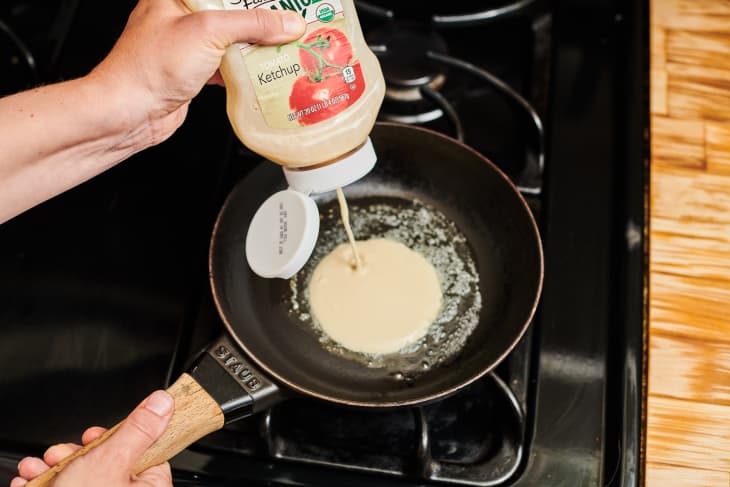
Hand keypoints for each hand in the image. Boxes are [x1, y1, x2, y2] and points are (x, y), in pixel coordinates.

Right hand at [11, 390, 174, 486]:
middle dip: (75, 453)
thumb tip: (163, 403)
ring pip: (82, 477)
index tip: (97, 434)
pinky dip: (48, 485)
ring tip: (36, 468)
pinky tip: (31, 482)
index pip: (144, 451)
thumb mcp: (111, 461)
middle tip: (60, 452)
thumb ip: (138, 430)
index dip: (117, 437)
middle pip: (108, 463)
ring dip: (55, 468)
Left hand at [89, 0, 305, 147]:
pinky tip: (262, 73)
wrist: (129, 112)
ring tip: (283, 46)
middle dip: (261, 19)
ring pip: (231, 38)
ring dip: (256, 46)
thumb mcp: (209, 32)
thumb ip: (252, 24)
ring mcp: (186, 45)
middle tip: (289, 22)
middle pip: (232, 11)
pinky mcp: (193, 72)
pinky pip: (227, 64)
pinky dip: (245, 69)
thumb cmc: (148, 68)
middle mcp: (180, 16)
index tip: (282, 3)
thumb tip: (287, 23)